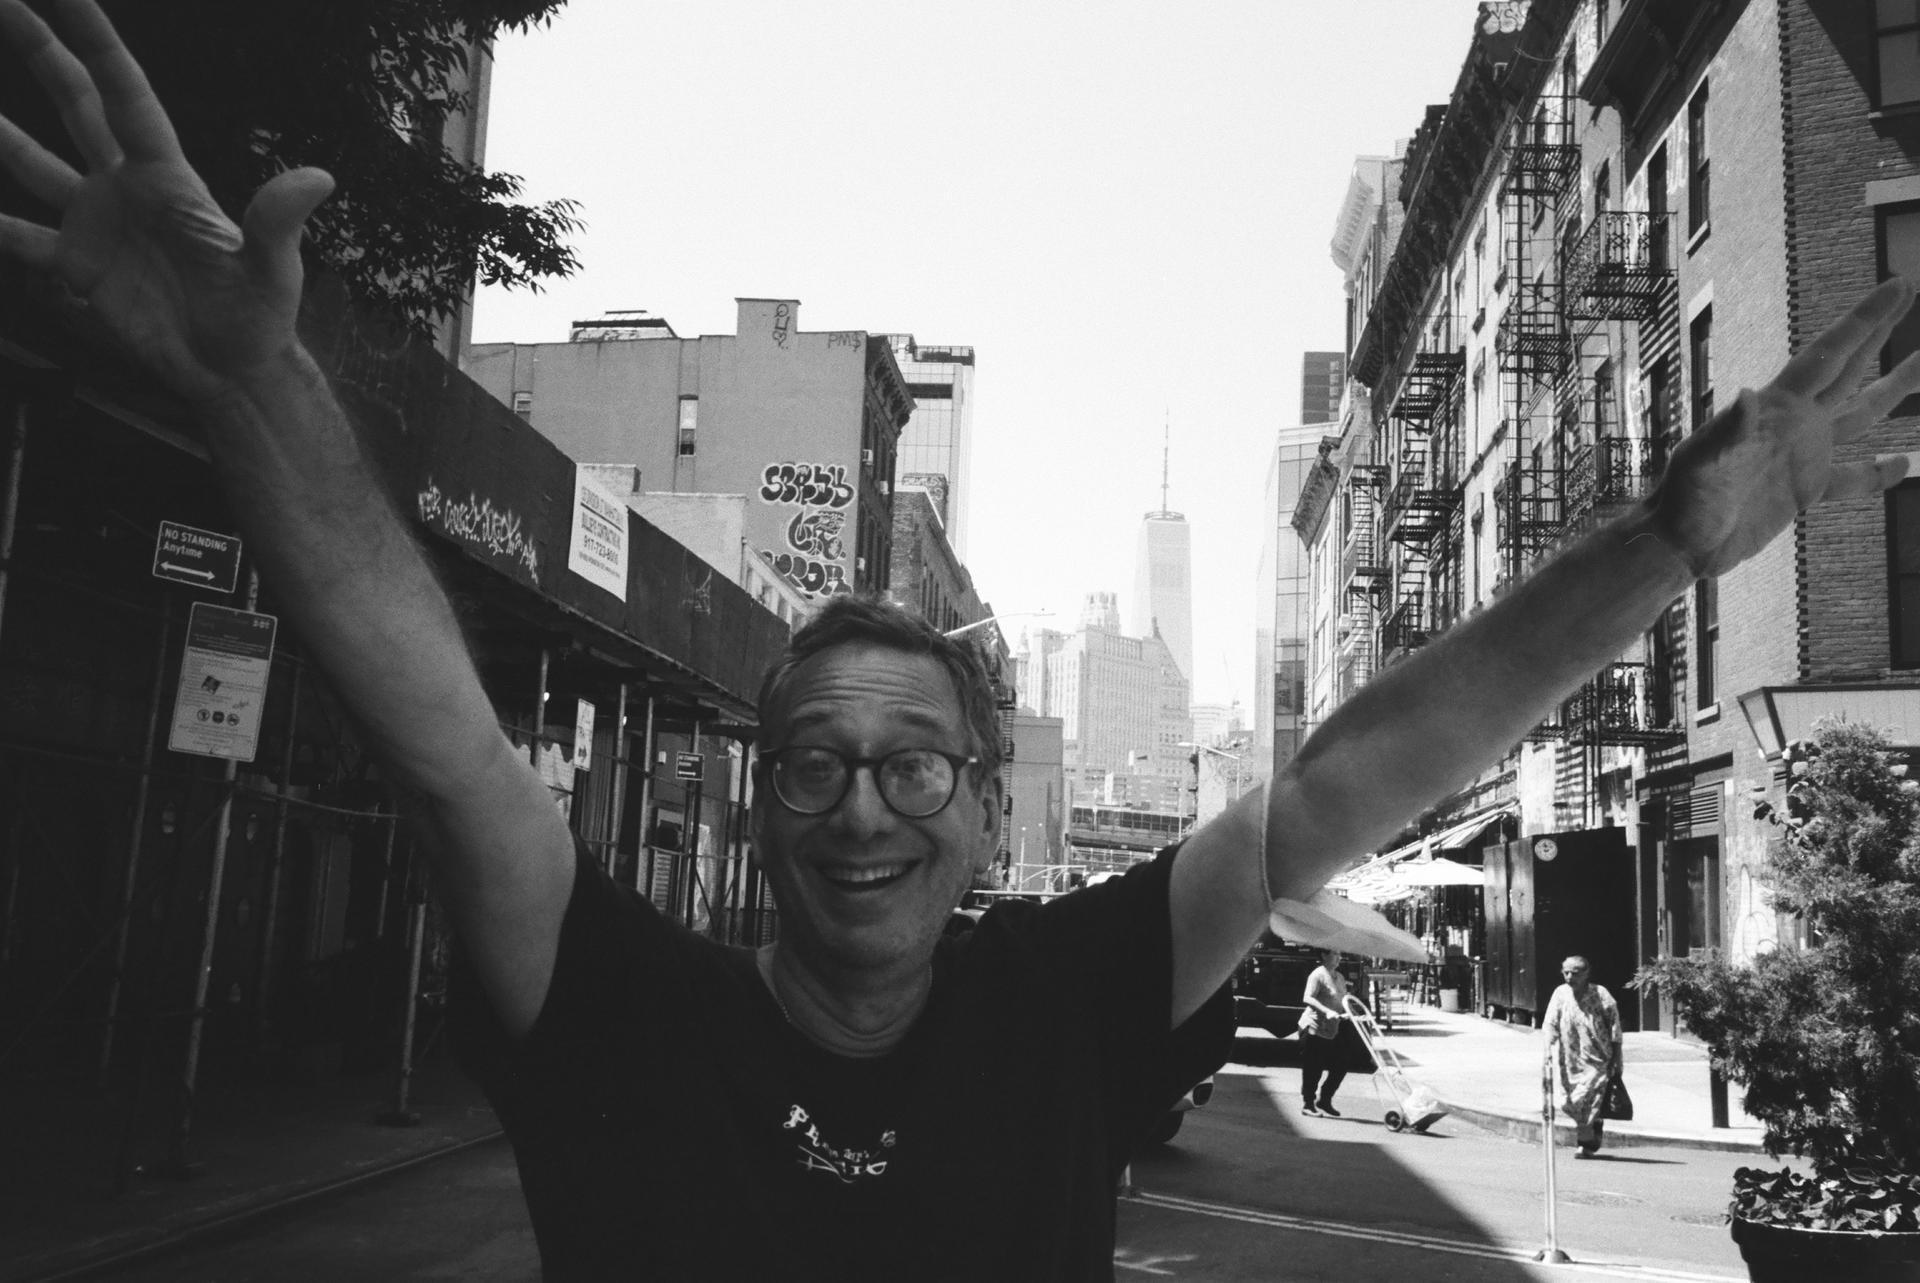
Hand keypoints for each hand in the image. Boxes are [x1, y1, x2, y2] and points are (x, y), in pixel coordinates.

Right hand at [0, 0, 332, 401]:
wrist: (232, 371)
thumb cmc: (260, 318)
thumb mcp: (271, 269)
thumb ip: (277, 221)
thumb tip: (320, 178)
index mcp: (167, 177)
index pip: (125, 94)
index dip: (96, 41)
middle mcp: (128, 188)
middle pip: (78, 104)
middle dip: (43, 53)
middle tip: (5, 6)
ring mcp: (100, 224)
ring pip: (37, 163)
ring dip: (3, 135)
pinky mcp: (80, 266)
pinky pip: (23, 239)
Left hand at [1646, 277, 1919, 578]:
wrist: (1679, 542)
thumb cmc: (1685, 497)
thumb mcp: (1702, 460)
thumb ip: (1728, 428)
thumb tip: (1745, 394)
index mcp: (1777, 407)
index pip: (1830, 354)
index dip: (1864, 320)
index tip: (1897, 285)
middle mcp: (1796, 422)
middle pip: (1849, 368)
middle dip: (1878, 330)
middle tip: (1908, 291)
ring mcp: (1803, 454)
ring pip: (1861, 415)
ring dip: (1894, 390)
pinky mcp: (1805, 491)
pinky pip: (1852, 479)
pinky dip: (1878, 474)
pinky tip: (1902, 463)